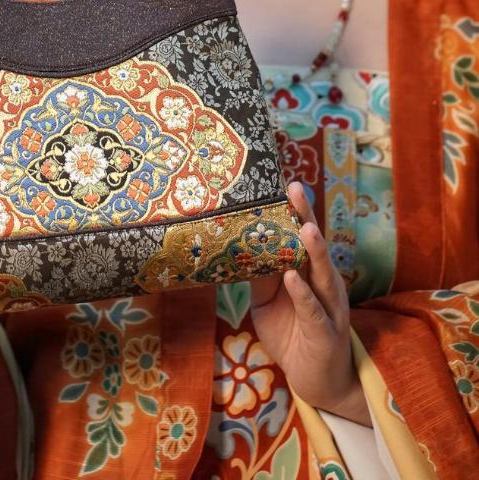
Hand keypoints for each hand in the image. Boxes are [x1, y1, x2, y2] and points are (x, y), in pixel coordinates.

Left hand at [249, 181, 369, 425]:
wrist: (319, 384)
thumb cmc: (294, 336)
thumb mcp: (268, 304)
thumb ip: (260, 278)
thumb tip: (238, 249)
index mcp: (310, 274)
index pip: (303, 237)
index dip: (296, 211)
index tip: (285, 183)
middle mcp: (324, 285)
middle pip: (316, 246)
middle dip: (306, 217)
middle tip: (295, 188)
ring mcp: (328, 308)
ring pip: (323, 274)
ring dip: (314, 250)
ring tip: (304, 227)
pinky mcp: (325, 333)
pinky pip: (313, 311)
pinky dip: (302, 294)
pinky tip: (292, 278)